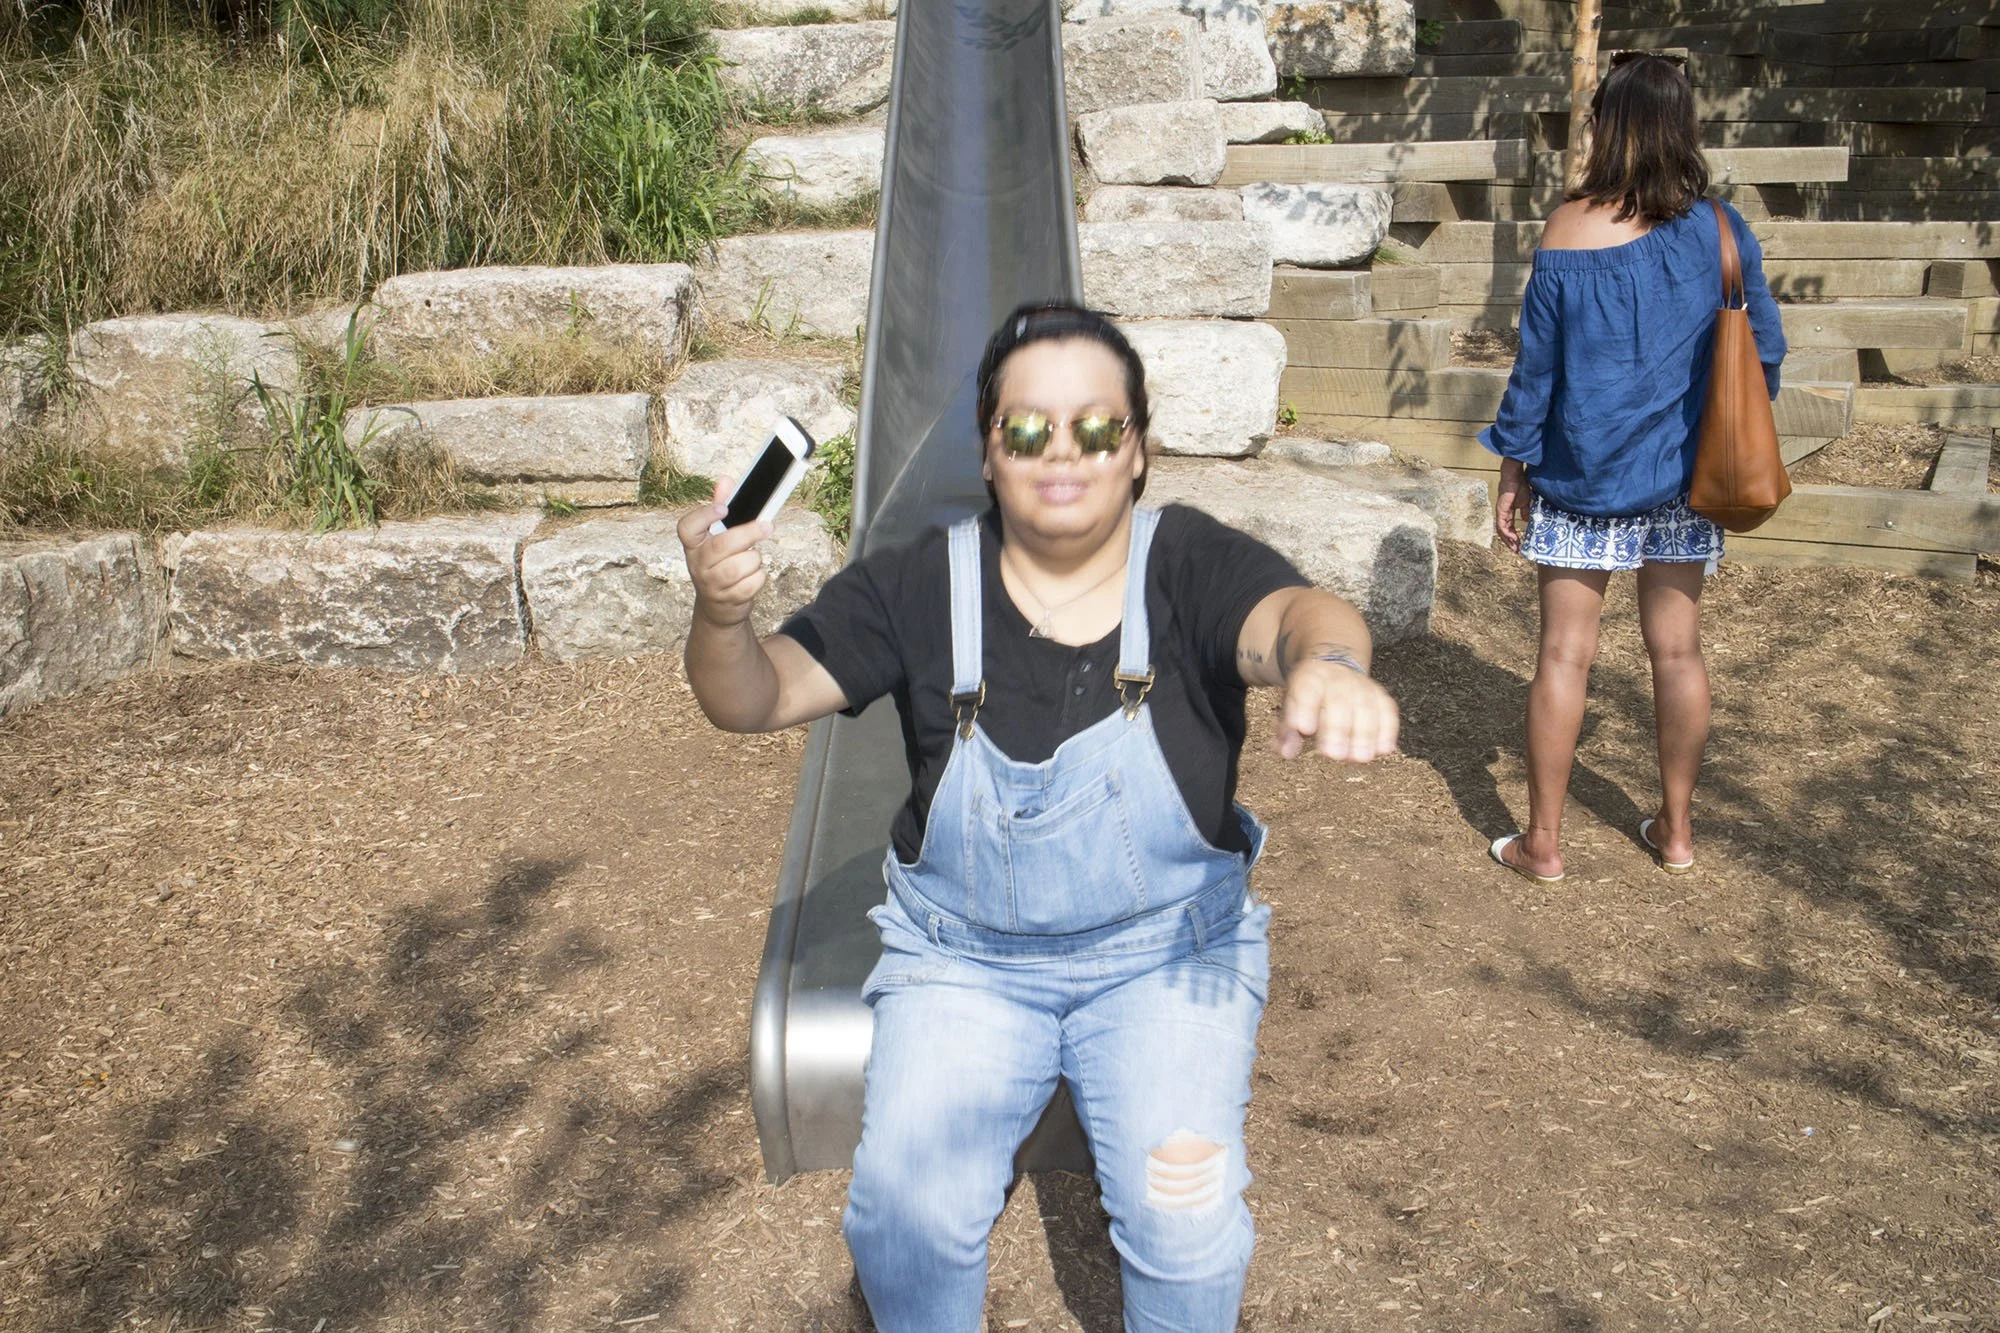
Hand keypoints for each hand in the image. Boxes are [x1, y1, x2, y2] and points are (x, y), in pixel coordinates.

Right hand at [677, 480, 771, 630]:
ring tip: (753, 559)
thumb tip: (726, 480)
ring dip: (755, 559)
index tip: (723, 508)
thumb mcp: (716, 538)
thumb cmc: (720, 563)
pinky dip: (759, 577)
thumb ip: (721, 509)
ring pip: (741, 565)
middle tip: (767, 525)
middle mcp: (698, 564)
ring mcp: (711, 584)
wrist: (718, 607)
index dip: (704, 516)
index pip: (687, 528)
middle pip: (722, 546)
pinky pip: (752, 583)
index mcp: (693, 545)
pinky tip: (753, 576)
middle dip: (749, 533)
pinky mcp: (728, 600)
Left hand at [1273, 661, 1399, 762]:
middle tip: (1336, 755)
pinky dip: (1388, 730)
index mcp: (1310, 679)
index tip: (1305, 729)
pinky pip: (1388, 710)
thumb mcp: (1291, 707)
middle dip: (1339, 730)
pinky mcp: (1380, 695)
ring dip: (1365, 734)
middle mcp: (1337, 680)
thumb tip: (1286, 753)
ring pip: (1366, 707)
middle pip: (1339, 702)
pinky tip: (1384, 750)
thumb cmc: (1309, 696)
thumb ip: (1287, 731)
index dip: (1306, 709)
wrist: (1333, 667)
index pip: (1307, 691)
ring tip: (1361, 758)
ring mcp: (1361, 686)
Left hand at [1494, 458, 1530, 554]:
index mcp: (1508, 512)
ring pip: (1501, 531)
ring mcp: (1501, 512)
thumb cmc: (1520, 486)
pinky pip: (1502, 525)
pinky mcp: (1501, 510)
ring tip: (1515, 547)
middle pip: (1504, 532)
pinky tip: (1513, 539)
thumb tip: (1526, 521)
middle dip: (1510, 542)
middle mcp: (1503, 514)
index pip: (1509, 527)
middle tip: (1517, 550)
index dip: (1513, 537)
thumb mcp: (1526, 502)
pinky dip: (1506, 533)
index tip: (1520, 544)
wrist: (1516, 476)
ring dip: (1508, 540)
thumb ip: (1525, 512)